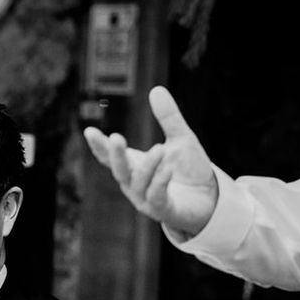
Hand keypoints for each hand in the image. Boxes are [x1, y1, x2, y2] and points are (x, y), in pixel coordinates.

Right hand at [83, 86, 219, 237]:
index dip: (99, 146)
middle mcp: (134, 184)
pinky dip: (160, 182)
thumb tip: (156, 89)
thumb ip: (168, 117)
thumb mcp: (181, 139)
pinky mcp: (162, 210)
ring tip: (160, 149)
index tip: (89, 131)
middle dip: (116, 155)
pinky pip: (156, 197)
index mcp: (134, 166)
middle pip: (119, 170)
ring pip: (137, 184)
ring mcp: (146, 200)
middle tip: (116, 138)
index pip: (110, 157)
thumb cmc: (188, 171)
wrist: (210, 199)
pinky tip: (168, 168)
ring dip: (147, 166)